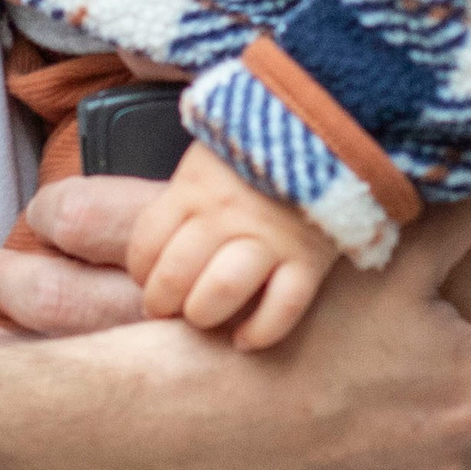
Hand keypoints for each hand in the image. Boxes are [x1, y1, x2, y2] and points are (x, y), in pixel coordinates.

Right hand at [0, 170, 470, 469]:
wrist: (175, 432)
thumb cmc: (282, 336)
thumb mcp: (381, 262)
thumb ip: (463, 225)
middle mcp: (451, 460)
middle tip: (433, 341)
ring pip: (436, 462)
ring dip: (417, 427)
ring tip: (354, 384)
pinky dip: (364, 464)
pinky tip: (310, 429)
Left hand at [128, 140, 338, 347]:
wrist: (329, 130)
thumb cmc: (263, 145)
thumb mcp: (211, 154)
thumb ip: (186, 193)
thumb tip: (159, 235)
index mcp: (194, 186)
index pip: (147, 240)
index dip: (141, 269)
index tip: (147, 279)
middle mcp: (226, 215)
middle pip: (177, 273)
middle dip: (163, 302)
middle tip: (167, 309)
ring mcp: (269, 238)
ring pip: (222, 291)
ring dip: (204, 315)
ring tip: (203, 318)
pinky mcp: (309, 258)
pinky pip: (282, 308)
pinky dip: (261, 332)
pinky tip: (245, 339)